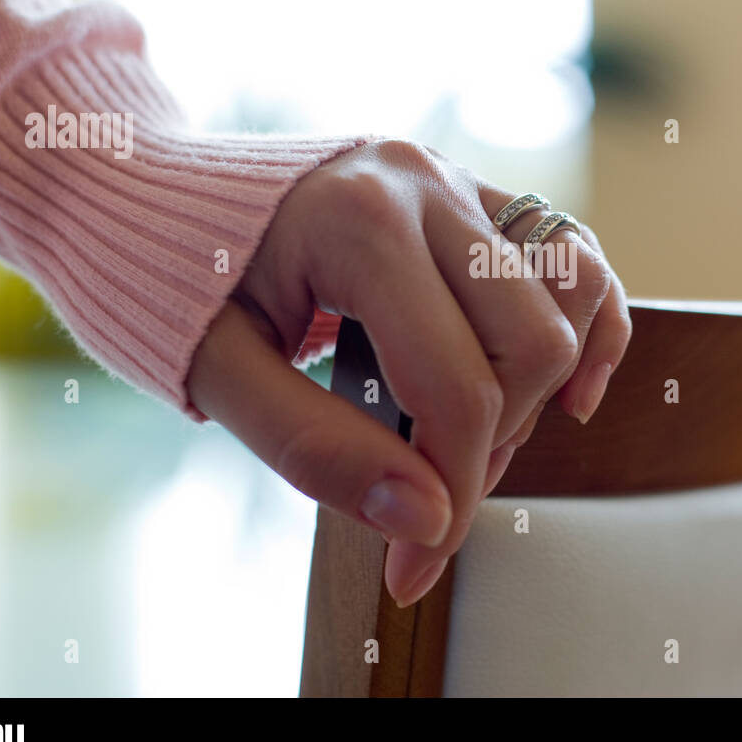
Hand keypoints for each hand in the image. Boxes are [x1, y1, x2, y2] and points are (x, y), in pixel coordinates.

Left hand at [186, 138, 631, 605]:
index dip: (452, 491)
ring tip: (477, 432)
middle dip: (493, 443)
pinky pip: (570, 251)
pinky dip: (590, 320)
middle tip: (426, 488)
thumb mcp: (218, 373)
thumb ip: (315, 447)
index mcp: (359, 222)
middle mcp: (425, 185)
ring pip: (569, 293)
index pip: (454, 384)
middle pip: (532, 344)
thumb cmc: (174, 279)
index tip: (416, 563)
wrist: (151, 187)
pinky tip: (574, 387)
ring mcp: (454, 178)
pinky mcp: (469, 188)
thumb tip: (426, 519)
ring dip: (542, 387)